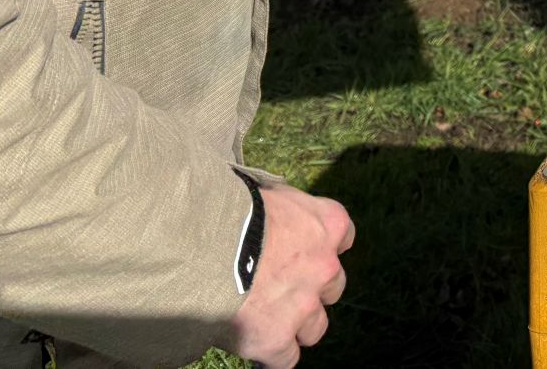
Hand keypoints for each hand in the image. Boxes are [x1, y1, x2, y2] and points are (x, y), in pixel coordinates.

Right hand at [228, 183, 354, 368]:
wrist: (202, 246)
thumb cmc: (230, 210)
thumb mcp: (270, 193)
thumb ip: (285, 208)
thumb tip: (277, 209)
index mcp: (329, 224)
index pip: (344, 238)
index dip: (321, 248)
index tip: (303, 252)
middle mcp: (325, 267)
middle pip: (332, 286)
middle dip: (311, 289)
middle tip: (278, 288)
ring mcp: (303, 306)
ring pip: (315, 328)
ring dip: (295, 326)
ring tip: (263, 319)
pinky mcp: (276, 340)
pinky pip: (286, 360)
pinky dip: (272, 356)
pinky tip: (254, 345)